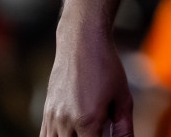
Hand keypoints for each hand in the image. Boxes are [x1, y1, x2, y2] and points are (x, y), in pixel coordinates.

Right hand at [41, 22, 133, 136]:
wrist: (81, 42)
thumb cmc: (106, 67)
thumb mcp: (122, 97)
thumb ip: (124, 128)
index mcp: (88, 121)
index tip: (106, 136)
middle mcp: (66, 122)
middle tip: (96, 133)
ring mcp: (53, 117)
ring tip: (84, 132)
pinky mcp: (47, 111)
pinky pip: (45, 136)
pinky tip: (70, 134)